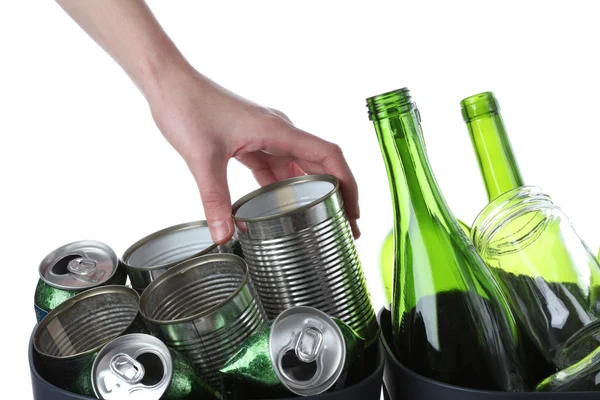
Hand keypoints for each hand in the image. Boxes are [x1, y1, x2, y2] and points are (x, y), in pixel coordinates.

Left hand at [146, 66, 359, 243]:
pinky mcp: (251, 140)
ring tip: (322, 220)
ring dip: (312, 192)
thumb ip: (215, 199)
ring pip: (299, 166)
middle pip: (321, 164)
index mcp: (278, 131)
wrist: (168, 84)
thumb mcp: (203, 158)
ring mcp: (266, 135)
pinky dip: (283, 187)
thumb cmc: (188, 108)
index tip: (355, 211)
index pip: (329, 156)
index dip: (348, 183)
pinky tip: (283, 207)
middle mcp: (279, 131)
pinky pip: (276, 166)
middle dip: (337, 194)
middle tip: (346, 227)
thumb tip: (224, 236)